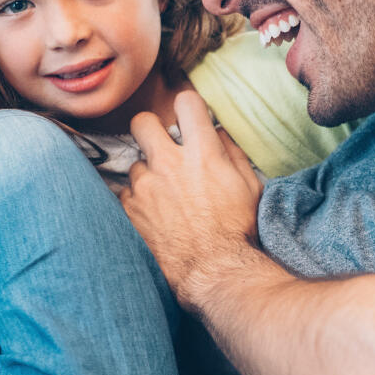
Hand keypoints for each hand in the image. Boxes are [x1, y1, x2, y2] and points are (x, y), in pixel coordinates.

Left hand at [121, 91, 262, 310]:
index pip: (185, 102)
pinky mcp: (130, 210)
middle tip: (160, 146)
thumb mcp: (249, 187)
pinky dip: (137, 201)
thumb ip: (232, 153)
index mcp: (202, 152)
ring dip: (147, 175)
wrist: (214, 272)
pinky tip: (153, 215)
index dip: (187, 107)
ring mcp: (145, 186)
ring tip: (164, 197)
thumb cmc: (238, 231)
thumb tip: (217, 132)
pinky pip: (125, 193)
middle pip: (142, 122)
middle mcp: (168, 163)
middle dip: (150, 130)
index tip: (188, 118)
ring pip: (135, 164)